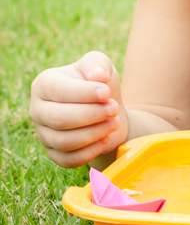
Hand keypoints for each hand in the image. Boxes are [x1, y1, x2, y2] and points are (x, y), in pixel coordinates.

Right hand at [29, 51, 128, 167]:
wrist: (108, 109)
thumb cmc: (100, 84)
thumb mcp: (101, 65)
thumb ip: (98, 64)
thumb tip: (98, 76)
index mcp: (44, 84)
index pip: (59, 91)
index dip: (84, 93)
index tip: (106, 93)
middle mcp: (38, 110)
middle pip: (60, 119)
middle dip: (92, 115)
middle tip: (114, 108)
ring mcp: (43, 134)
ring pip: (64, 142)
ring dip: (95, 133)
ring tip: (115, 122)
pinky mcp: (54, 153)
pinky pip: (68, 160)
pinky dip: (90, 151)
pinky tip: (106, 138)